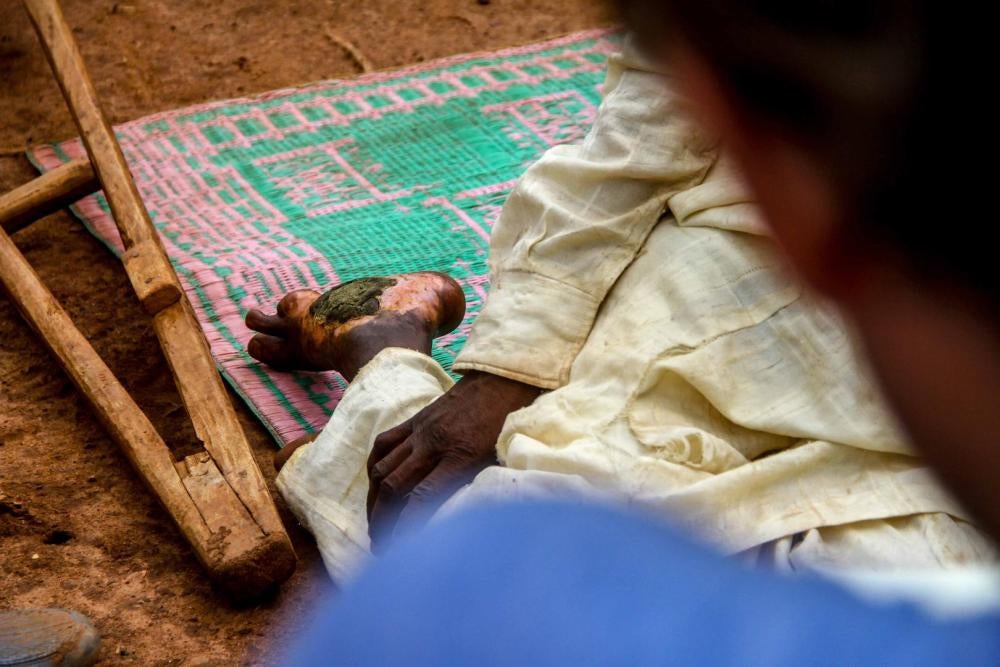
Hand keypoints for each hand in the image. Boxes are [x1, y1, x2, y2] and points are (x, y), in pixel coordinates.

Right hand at [366, 371, 541, 549]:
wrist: (503, 380)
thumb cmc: (509, 425)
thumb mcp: (500, 460)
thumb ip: (477, 487)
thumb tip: (458, 522)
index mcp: (461, 456)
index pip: (422, 498)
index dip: (405, 527)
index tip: (397, 550)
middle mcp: (434, 443)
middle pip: (393, 486)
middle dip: (382, 521)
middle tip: (380, 547)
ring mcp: (420, 430)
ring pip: (382, 467)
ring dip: (374, 501)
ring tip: (374, 524)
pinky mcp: (414, 420)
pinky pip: (383, 444)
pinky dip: (374, 468)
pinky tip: (373, 487)